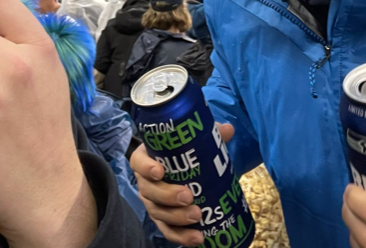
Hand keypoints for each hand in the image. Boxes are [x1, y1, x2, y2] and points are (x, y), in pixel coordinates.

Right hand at [131, 122, 234, 245]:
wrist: (189, 170)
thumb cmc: (185, 152)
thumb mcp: (195, 140)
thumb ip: (209, 133)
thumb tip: (227, 129)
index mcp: (148, 158)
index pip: (138, 162)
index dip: (146, 167)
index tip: (160, 171)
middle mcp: (146, 182)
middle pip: (149, 192)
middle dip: (167, 196)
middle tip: (188, 195)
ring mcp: (153, 203)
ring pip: (158, 213)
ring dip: (176, 218)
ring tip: (197, 217)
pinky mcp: (163, 220)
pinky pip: (167, 231)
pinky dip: (181, 237)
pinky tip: (197, 238)